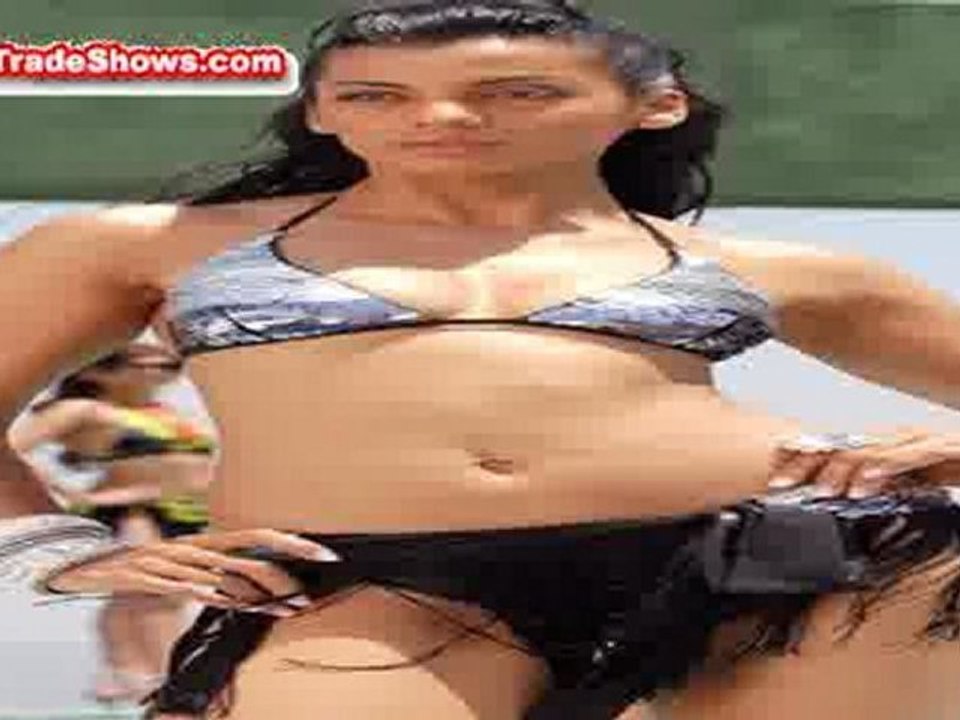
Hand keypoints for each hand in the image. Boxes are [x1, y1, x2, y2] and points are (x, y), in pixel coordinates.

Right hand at [46, 528, 339, 615]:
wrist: (91, 566)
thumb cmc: (150, 570)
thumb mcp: (189, 569)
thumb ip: (223, 579)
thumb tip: (262, 594)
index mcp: (207, 541)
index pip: (257, 537)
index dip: (291, 542)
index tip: (325, 552)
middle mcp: (196, 547)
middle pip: (248, 550)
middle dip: (285, 562)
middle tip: (317, 574)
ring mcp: (174, 561)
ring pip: (223, 573)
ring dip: (258, 592)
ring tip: (290, 606)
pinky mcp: (150, 579)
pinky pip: (183, 587)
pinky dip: (206, 594)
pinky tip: (229, 602)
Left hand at [768, 429, 959, 498]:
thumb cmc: (953, 465)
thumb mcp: (911, 480)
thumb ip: (881, 484)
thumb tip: (849, 496)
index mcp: (884, 443)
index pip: (834, 446)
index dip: (801, 456)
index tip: (773, 472)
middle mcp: (895, 436)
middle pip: (841, 445)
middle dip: (806, 463)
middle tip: (781, 484)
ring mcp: (917, 439)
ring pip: (868, 450)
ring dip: (838, 471)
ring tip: (817, 490)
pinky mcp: (943, 447)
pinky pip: (908, 457)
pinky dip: (883, 469)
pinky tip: (863, 483)